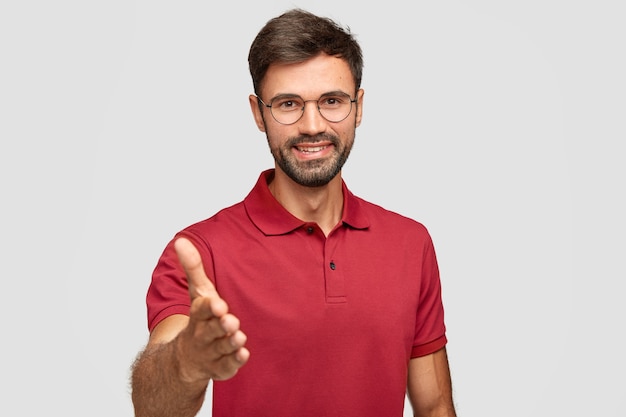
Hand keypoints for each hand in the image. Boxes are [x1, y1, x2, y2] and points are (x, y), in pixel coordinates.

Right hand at [174, 237, 249, 381]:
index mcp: (197, 315)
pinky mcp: (220, 367)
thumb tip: (181, 240)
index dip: (207, 307)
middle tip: (230, 320)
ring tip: (239, 336)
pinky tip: (244, 354)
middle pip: (210, 330)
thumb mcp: (197, 292)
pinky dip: (234, 361)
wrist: (186, 357)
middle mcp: (202, 334)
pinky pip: (226, 367)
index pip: (200, 309)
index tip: (216, 302)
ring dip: (229, 342)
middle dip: (219, 325)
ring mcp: (210, 352)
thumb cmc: (200, 318)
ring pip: (219, 348)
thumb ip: (193, 268)